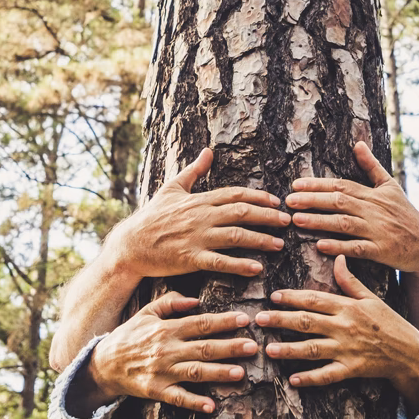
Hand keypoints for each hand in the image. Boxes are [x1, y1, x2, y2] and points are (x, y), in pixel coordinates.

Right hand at [78, 292, 259, 414]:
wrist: (103, 364)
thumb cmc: (129, 336)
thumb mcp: (146, 313)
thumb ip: (170, 302)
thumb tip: (195, 299)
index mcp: (166, 329)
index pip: (199, 324)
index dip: (223, 322)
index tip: (244, 319)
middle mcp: (166, 350)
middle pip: (203, 348)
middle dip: (230, 347)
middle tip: (253, 346)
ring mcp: (162, 372)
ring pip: (195, 372)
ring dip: (219, 373)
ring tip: (241, 373)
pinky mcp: (156, 391)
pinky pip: (177, 398)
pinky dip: (194, 403)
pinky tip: (210, 406)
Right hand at [114, 148, 290, 277]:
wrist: (130, 245)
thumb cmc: (151, 217)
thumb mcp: (171, 188)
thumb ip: (194, 170)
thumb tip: (208, 150)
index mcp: (199, 200)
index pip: (235, 194)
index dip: (258, 197)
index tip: (277, 201)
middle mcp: (201, 216)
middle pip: (242, 212)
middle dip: (268, 216)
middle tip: (287, 221)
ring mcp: (197, 238)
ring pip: (236, 236)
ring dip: (260, 240)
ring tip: (279, 244)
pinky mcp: (191, 259)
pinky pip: (220, 262)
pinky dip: (240, 265)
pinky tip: (257, 268)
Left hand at [255, 255, 418, 413]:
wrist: (409, 351)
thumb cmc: (388, 322)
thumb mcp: (371, 297)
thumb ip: (350, 280)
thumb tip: (338, 257)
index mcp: (347, 307)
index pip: (314, 299)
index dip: (292, 297)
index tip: (273, 296)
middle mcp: (344, 327)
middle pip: (307, 322)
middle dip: (281, 320)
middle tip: (260, 320)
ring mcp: (347, 349)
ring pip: (312, 349)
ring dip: (289, 350)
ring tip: (269, 349)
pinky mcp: (351, 369)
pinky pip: (327, 375)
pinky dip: (310, 378)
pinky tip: (293, 379)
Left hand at [285, 142, 418, 273]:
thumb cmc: (404, 214)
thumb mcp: (390, 186)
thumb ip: (371, 166)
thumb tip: (358, 143)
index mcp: (372, 194)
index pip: (342, 185)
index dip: (318, 185)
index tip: (295, 185)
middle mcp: (373, 210)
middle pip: (339, 202)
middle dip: (313, 200)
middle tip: (288, 201)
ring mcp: (377, 231)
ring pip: (344, 224)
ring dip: (319, 222)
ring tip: (297, 220)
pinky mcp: (381, 251)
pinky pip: (358, 248)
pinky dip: (340, 246)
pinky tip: (321, 246)